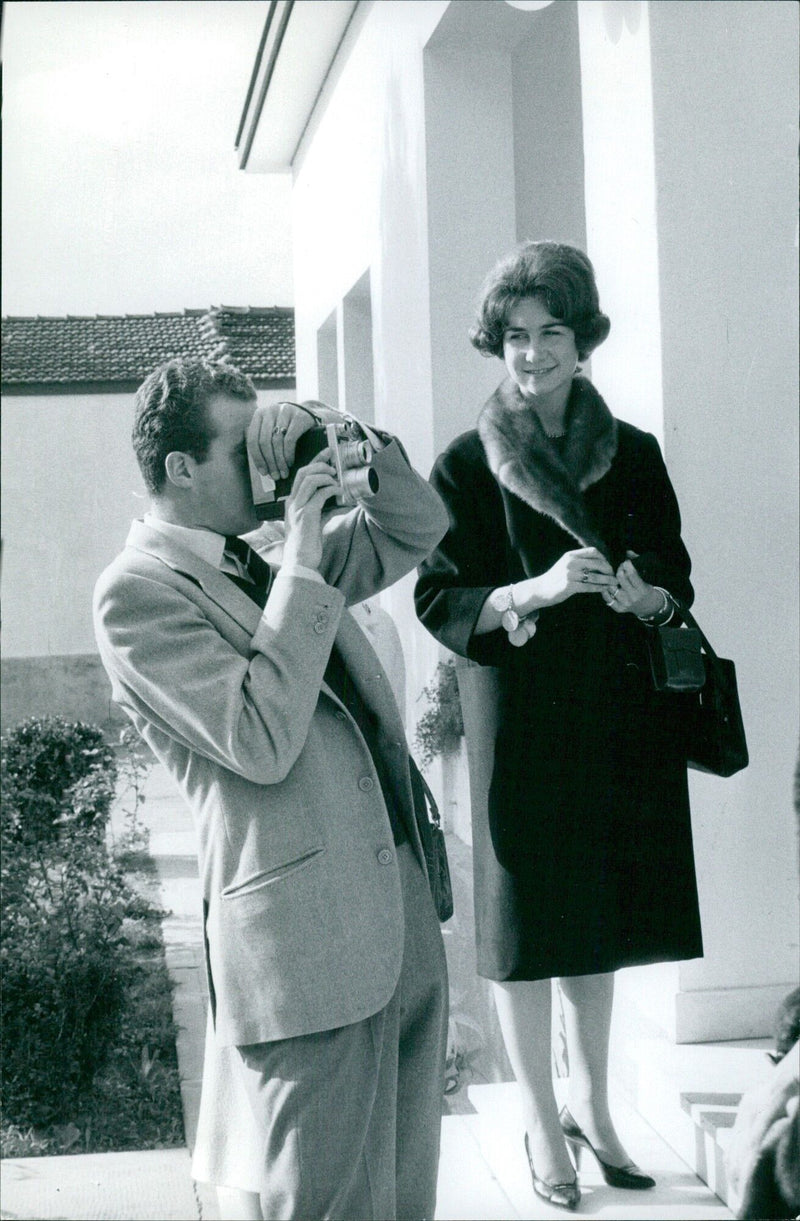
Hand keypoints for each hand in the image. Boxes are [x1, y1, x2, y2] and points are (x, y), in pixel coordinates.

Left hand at [247, 401, 317, 481]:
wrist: (308, 416)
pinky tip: (290, 463)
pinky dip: (288, 454)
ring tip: (283, 473)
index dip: (257, 459)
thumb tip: (262, 471)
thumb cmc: (287, 428)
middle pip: (264, 441)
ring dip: (279, 461)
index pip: (253, 440)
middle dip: (269, 462)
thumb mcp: (272, 431)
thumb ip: (263, 444)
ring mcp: (285, 411)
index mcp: (259, 414)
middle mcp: (270, 410)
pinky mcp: (299, 416)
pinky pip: (290, 439)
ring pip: (277, 442)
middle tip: (275, 476)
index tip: (264, 473)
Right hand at [281, 454, 338, 571]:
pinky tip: (340, 493)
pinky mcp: (307, 515)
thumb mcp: (316, 524)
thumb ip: (325, 511)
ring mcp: (297, 508)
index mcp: (291, 503)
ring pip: (310, 479)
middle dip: (320, 463)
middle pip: (303, 472)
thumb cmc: (307, 546)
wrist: (300, 563)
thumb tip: (341, 504)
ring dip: (326, 476)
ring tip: (337, 480)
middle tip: (334, 463)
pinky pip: (320, 494)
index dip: (315, 461)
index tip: (327, 454)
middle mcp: (291, 503)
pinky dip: (332, 490)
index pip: (300, 475)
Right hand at [515, 547, 616, 612]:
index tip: (608, 565)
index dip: (603, 558)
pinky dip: (599, 588)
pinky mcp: (569, 586)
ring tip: (614, 583)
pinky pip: (589, 586)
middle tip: (614, 575)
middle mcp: (570, 563)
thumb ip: (578, 561)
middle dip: (608, 569)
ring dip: (607, 580)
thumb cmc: (554, 578)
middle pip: (597, 563)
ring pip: (595, 576)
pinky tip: (604, 589)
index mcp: (570, 555)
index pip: (593, 552)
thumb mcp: (565, 564)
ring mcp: (569, 575)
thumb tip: (597, 561)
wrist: (539, 590)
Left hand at [602, 550, 663, 615]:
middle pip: (620, 578)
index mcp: (642, 589)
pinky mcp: (618, 608)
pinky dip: (606, 590)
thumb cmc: (647, 589)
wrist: (648, 607)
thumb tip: (627, 552)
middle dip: (619, 569)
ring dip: (611, 580)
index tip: (626, 561)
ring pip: (611, 587)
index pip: (631, 574)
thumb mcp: (646, 577)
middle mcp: (633, 597)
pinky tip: (608, 585)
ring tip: (612, 575)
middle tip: (619, 567)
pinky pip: (607, 597)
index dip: (627, 565)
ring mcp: (625, 604)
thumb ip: (637, 563)